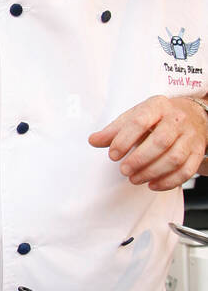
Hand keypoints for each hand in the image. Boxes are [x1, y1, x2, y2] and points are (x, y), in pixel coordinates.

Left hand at [89, 95, 207, 190]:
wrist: (192, 114)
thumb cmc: (158, 117)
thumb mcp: (135, 116)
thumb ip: (114, 130)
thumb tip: (93, 140)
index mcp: (157, 106)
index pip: (140, 121)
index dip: (124, 140)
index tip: (113, 154)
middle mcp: (176, 119)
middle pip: (160, 141)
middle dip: (139, 159)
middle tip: (124, 170)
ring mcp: (190, 136)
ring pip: (174, 158)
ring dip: (152, 172)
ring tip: (134, 178)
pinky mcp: (197, 152)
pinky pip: (186, 170)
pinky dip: (168, 181)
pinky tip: (152, 184)